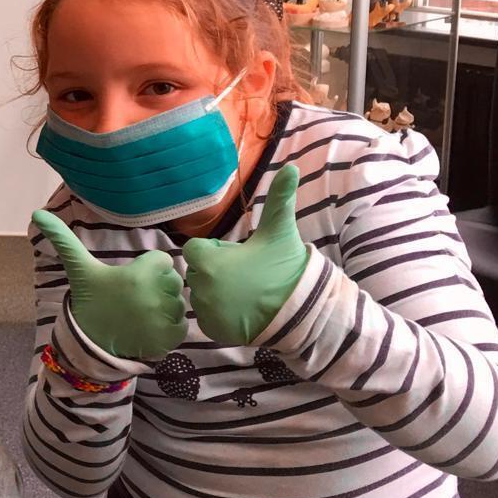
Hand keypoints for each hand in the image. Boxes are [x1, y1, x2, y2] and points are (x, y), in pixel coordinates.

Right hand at [31, 211, 186, 359]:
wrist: (90, 342)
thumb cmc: (89, 299)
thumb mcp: (79, 268)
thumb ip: (62, 239)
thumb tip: (35, 213)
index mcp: (139, 274)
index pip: (163, 260)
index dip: (148, 268)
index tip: (131, 278)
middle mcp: (155, 295)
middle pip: (173, 280)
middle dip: (158, 286)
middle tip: (135, 296)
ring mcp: (164, 318)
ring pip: (179, 302)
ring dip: (165, 306)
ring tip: (141, 312)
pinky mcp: (170, 338)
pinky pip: (182, 324)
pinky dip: (170, 327)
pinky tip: (149, 326)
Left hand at [182, 164, 309, 345]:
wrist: (302, 309)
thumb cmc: (284, 265)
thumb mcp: (279, 230)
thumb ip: (279, 198)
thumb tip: (291, 166)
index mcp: (207, 261)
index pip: (195, 250)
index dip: (214, 251)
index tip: (237, 256)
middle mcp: (200, 287)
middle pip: (197, 272)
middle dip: (216, 271)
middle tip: (245, 275)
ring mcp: (205, 311)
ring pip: (202, 295)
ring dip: (217, 292)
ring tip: (245, 293)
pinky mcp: (212, 331)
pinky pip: (207, 318)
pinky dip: (220, 315)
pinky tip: (242, 310)